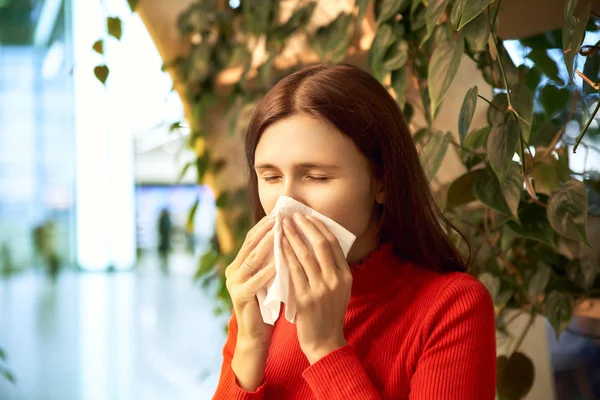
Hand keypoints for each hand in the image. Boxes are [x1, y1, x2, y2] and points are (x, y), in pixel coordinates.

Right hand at [225, 216, 276, 347]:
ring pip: (252, 259)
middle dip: (265, 229)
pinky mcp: (240, 297)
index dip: (265, 225)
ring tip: (280, 232)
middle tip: (280, 216)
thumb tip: (289, 234)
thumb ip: (273, 259)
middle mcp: (233, 271)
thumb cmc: (268, 304)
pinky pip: (255, 281)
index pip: (252, 238)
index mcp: (239, 264)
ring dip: (267, 245)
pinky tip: (278, 264)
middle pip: (250, 244)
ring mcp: (234, 284)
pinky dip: (267, 271)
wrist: (257, 335)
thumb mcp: (270, 277)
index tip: (280, 212)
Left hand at [282, 213, 351, 364]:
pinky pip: (293, 271)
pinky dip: (285, 254)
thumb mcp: (338, 290)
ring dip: (293, 236)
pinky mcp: (306, 298)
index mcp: (346, 276)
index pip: (333, 244)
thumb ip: (332, 269)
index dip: (320, 227)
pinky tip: (278, 245)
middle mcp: (336, 280)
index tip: (308, 215)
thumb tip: (318, 243)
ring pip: (305, 255)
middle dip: (306, 226)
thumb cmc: (328, 314)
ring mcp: (321, 289)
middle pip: (321, 245)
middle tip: (293, 214)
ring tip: (283, 224)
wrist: (325, 343)